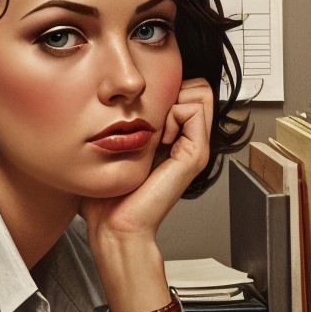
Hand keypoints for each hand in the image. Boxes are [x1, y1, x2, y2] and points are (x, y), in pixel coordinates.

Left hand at [81, 78, 214, 255]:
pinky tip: (162, 139)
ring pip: (201, 92)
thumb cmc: (110, 193)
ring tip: (158, 132)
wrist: (114, 224)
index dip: (167, 89)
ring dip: (174, 102)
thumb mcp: (119, 144)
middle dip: (174, 91)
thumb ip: (128, 121)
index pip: (186, 88)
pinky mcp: (195, 154)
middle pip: (198, 87)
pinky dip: (175, 114)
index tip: (144, 115)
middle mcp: (189, 141)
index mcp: (174, 138)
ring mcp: (196, 147)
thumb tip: (120, 96)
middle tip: (154, 120)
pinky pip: (195, 108)